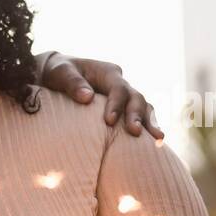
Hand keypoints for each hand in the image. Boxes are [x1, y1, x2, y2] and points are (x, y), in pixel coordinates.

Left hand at [36, 51, 162, 138]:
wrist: (57, 76)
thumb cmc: (58, 73)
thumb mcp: (60, 72)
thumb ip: (72, 83)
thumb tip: (88, 98)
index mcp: (107, 72)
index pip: (118, 88)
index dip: (116, 104)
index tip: (108, 122)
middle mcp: (120, 83)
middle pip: (136, 98)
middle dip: (137, 115)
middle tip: (135, 132)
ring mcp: (124, 97)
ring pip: (144, 108)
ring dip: (150, 123)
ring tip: (157, 140)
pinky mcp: (124, 110)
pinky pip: (141, 117)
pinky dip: (148, 128)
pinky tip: (155, 144)